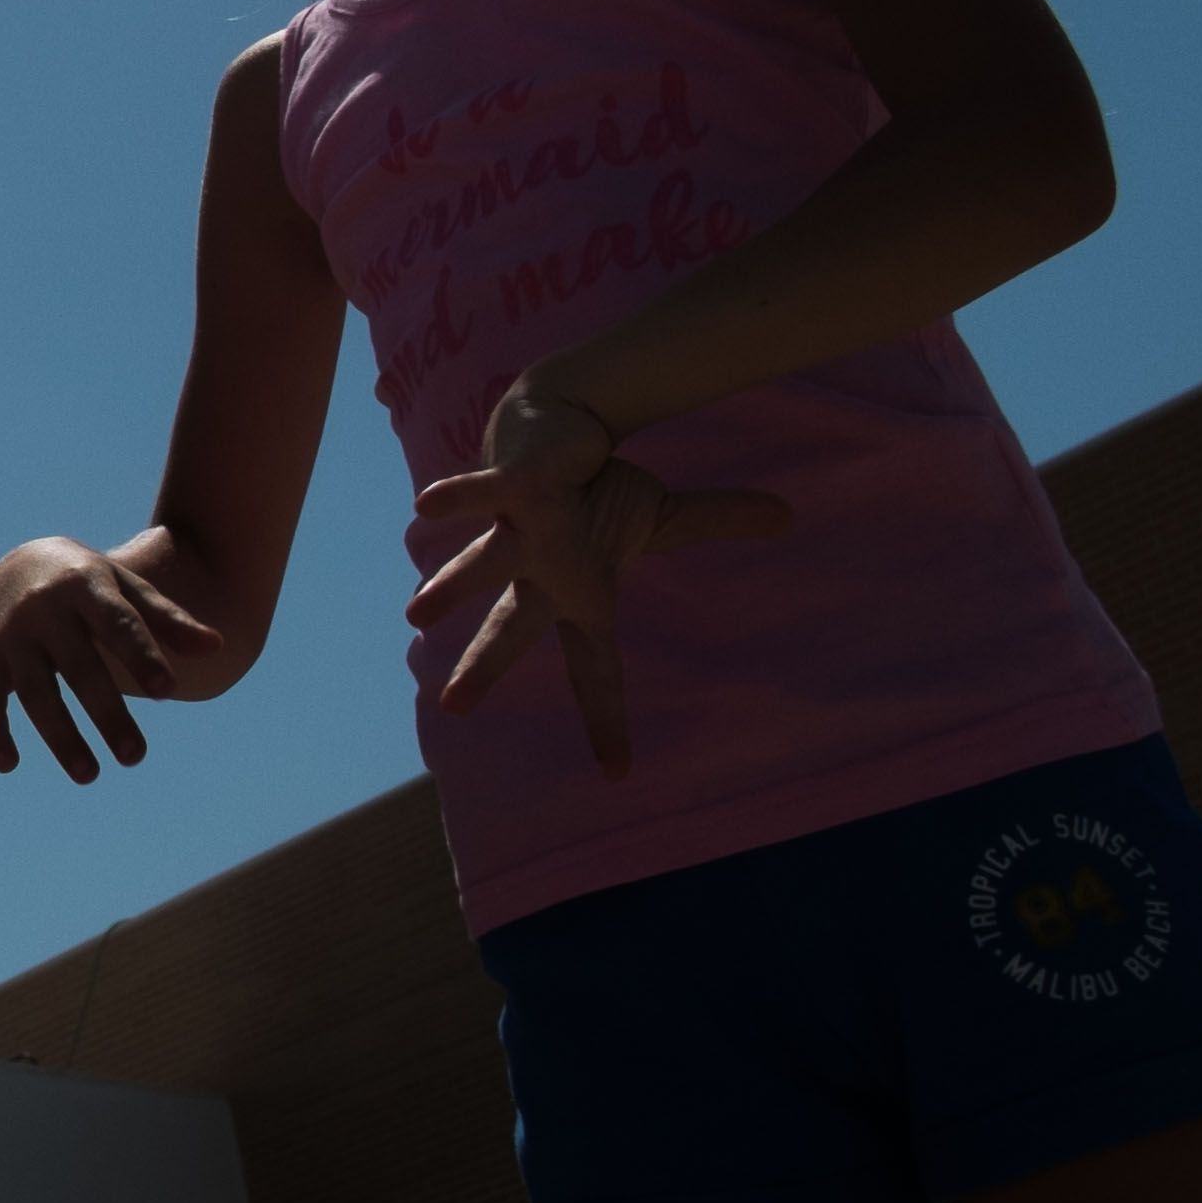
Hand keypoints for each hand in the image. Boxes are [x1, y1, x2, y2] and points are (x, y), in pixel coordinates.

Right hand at [0, 538, 227, 783]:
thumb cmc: (88, 582)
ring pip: (34, 691)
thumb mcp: (127, 589)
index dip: (142, 657)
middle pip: (78, 666)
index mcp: (86, 586)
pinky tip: (9, 764)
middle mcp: (44, 609)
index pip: (117, 624)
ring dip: (59, 735)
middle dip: (106, 712)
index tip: (167, 694)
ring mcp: (11, 634)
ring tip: (90, 775)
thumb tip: (217, 647)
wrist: (17, 561)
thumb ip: (168, 619)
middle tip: (135, 757)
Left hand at [405, 387, 789, 776]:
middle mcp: (541, 572)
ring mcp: (522, 531)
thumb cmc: (591, 485)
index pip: (595, 666)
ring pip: (485, 564)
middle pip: (512, 628)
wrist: (551, 430)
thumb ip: (714, 520)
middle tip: (452, 707)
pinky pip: (485, 494)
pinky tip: (426, 505)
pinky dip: (460, 499)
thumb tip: (786, 515)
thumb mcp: (658, 513)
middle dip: (484, 666)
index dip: (606, 717)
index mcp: (578, 592)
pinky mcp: (513, 488)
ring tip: (415, 615)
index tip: (616, 772)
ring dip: (452, 587)